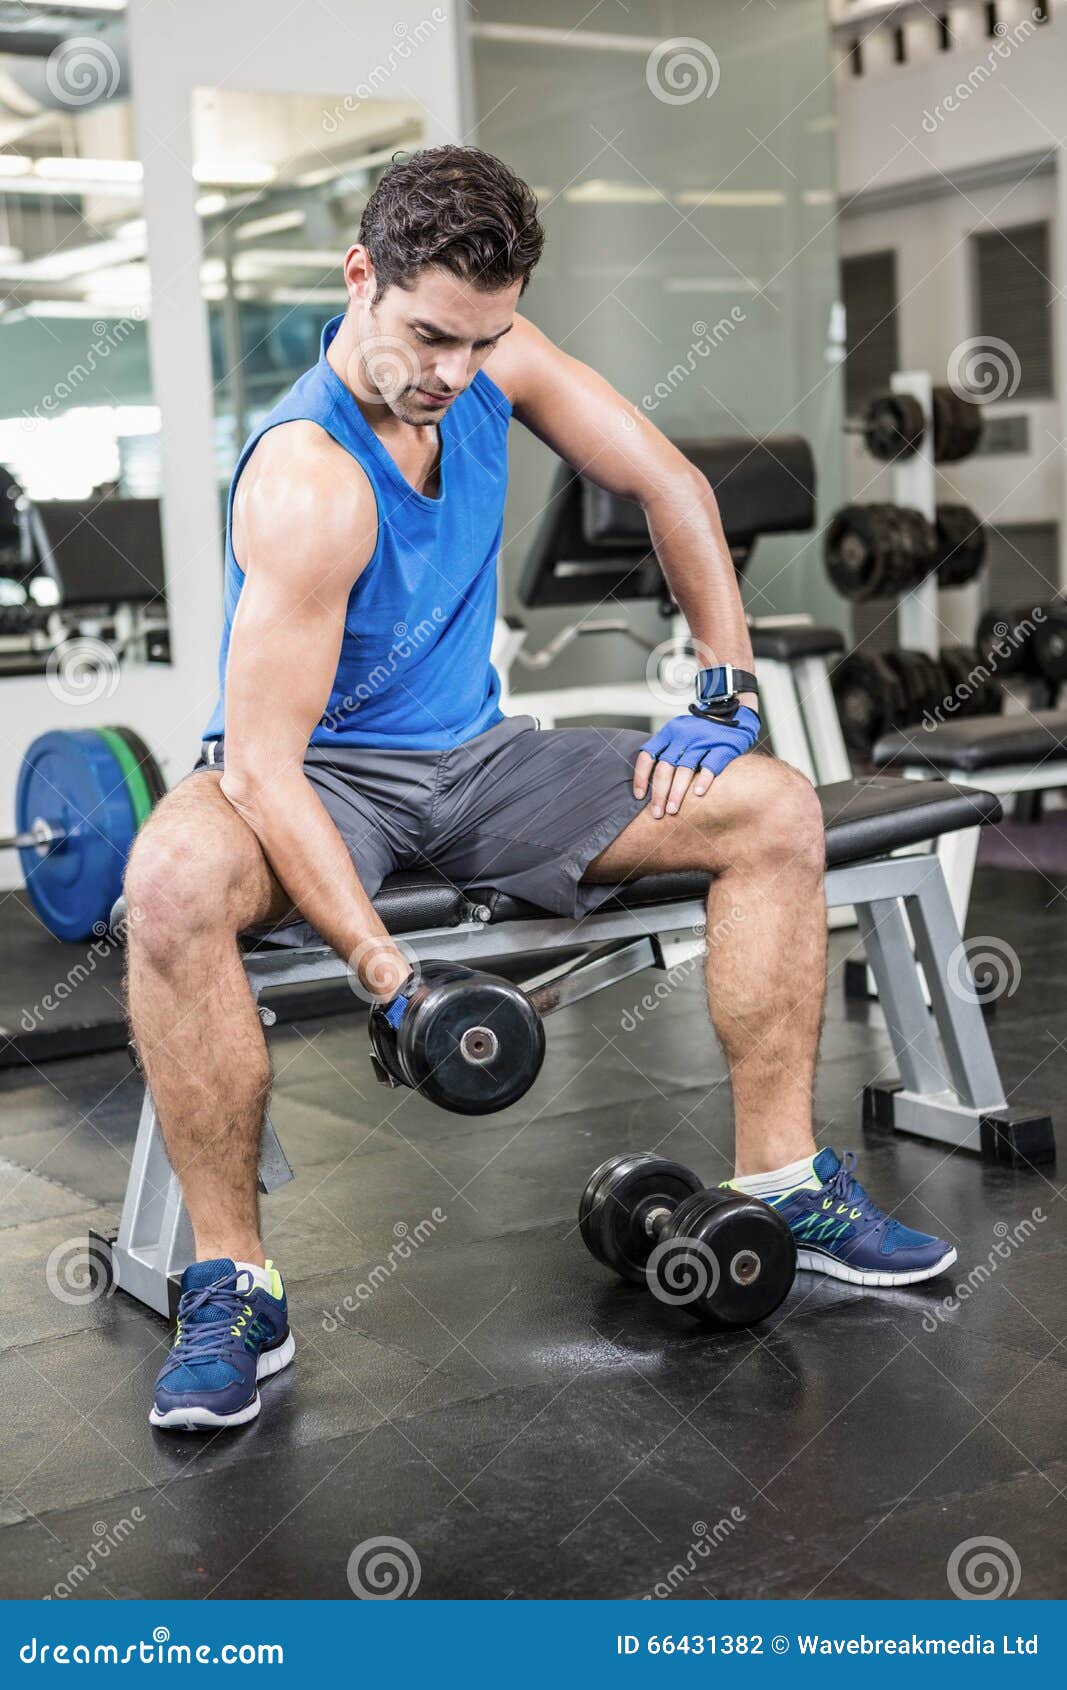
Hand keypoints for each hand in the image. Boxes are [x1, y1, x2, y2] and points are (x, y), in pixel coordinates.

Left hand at [634, 705, 759, 817]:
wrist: (733, 713)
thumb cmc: (701, 731)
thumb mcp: (679, 734)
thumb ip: (666, 752)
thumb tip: (649, 784)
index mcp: (669, 732)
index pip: (648, 755)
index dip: (641, 777)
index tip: (639, 796)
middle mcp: (683, 735)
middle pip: (665, 768)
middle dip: (659, 794)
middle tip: (657, 813)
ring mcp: (703, 740)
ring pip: (685, 769)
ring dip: (677, 793)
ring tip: (673, 810)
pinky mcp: (723, 746)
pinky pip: (710, 765)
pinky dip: (703, 780)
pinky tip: (698, 795)